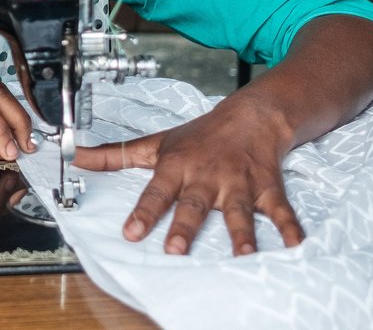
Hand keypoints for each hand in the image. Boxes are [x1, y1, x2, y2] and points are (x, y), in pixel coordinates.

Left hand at [72, 97, 302, 255]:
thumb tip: (75, 157)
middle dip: (184, 227)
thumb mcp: (155, 143)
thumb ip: (114, 156)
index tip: (130, 233)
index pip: (155, 192)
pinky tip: (297, 248)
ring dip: (240, 234)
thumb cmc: (199, 136)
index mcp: (177, 167)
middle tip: (175, 251)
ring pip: (237, 211)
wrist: (250, 116)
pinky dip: (291, 229)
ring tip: (242, 256)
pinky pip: (281, 211)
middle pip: (193, 205)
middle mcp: (206, 176)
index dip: (143, 212)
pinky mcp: (267, 189)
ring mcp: (238, 183)